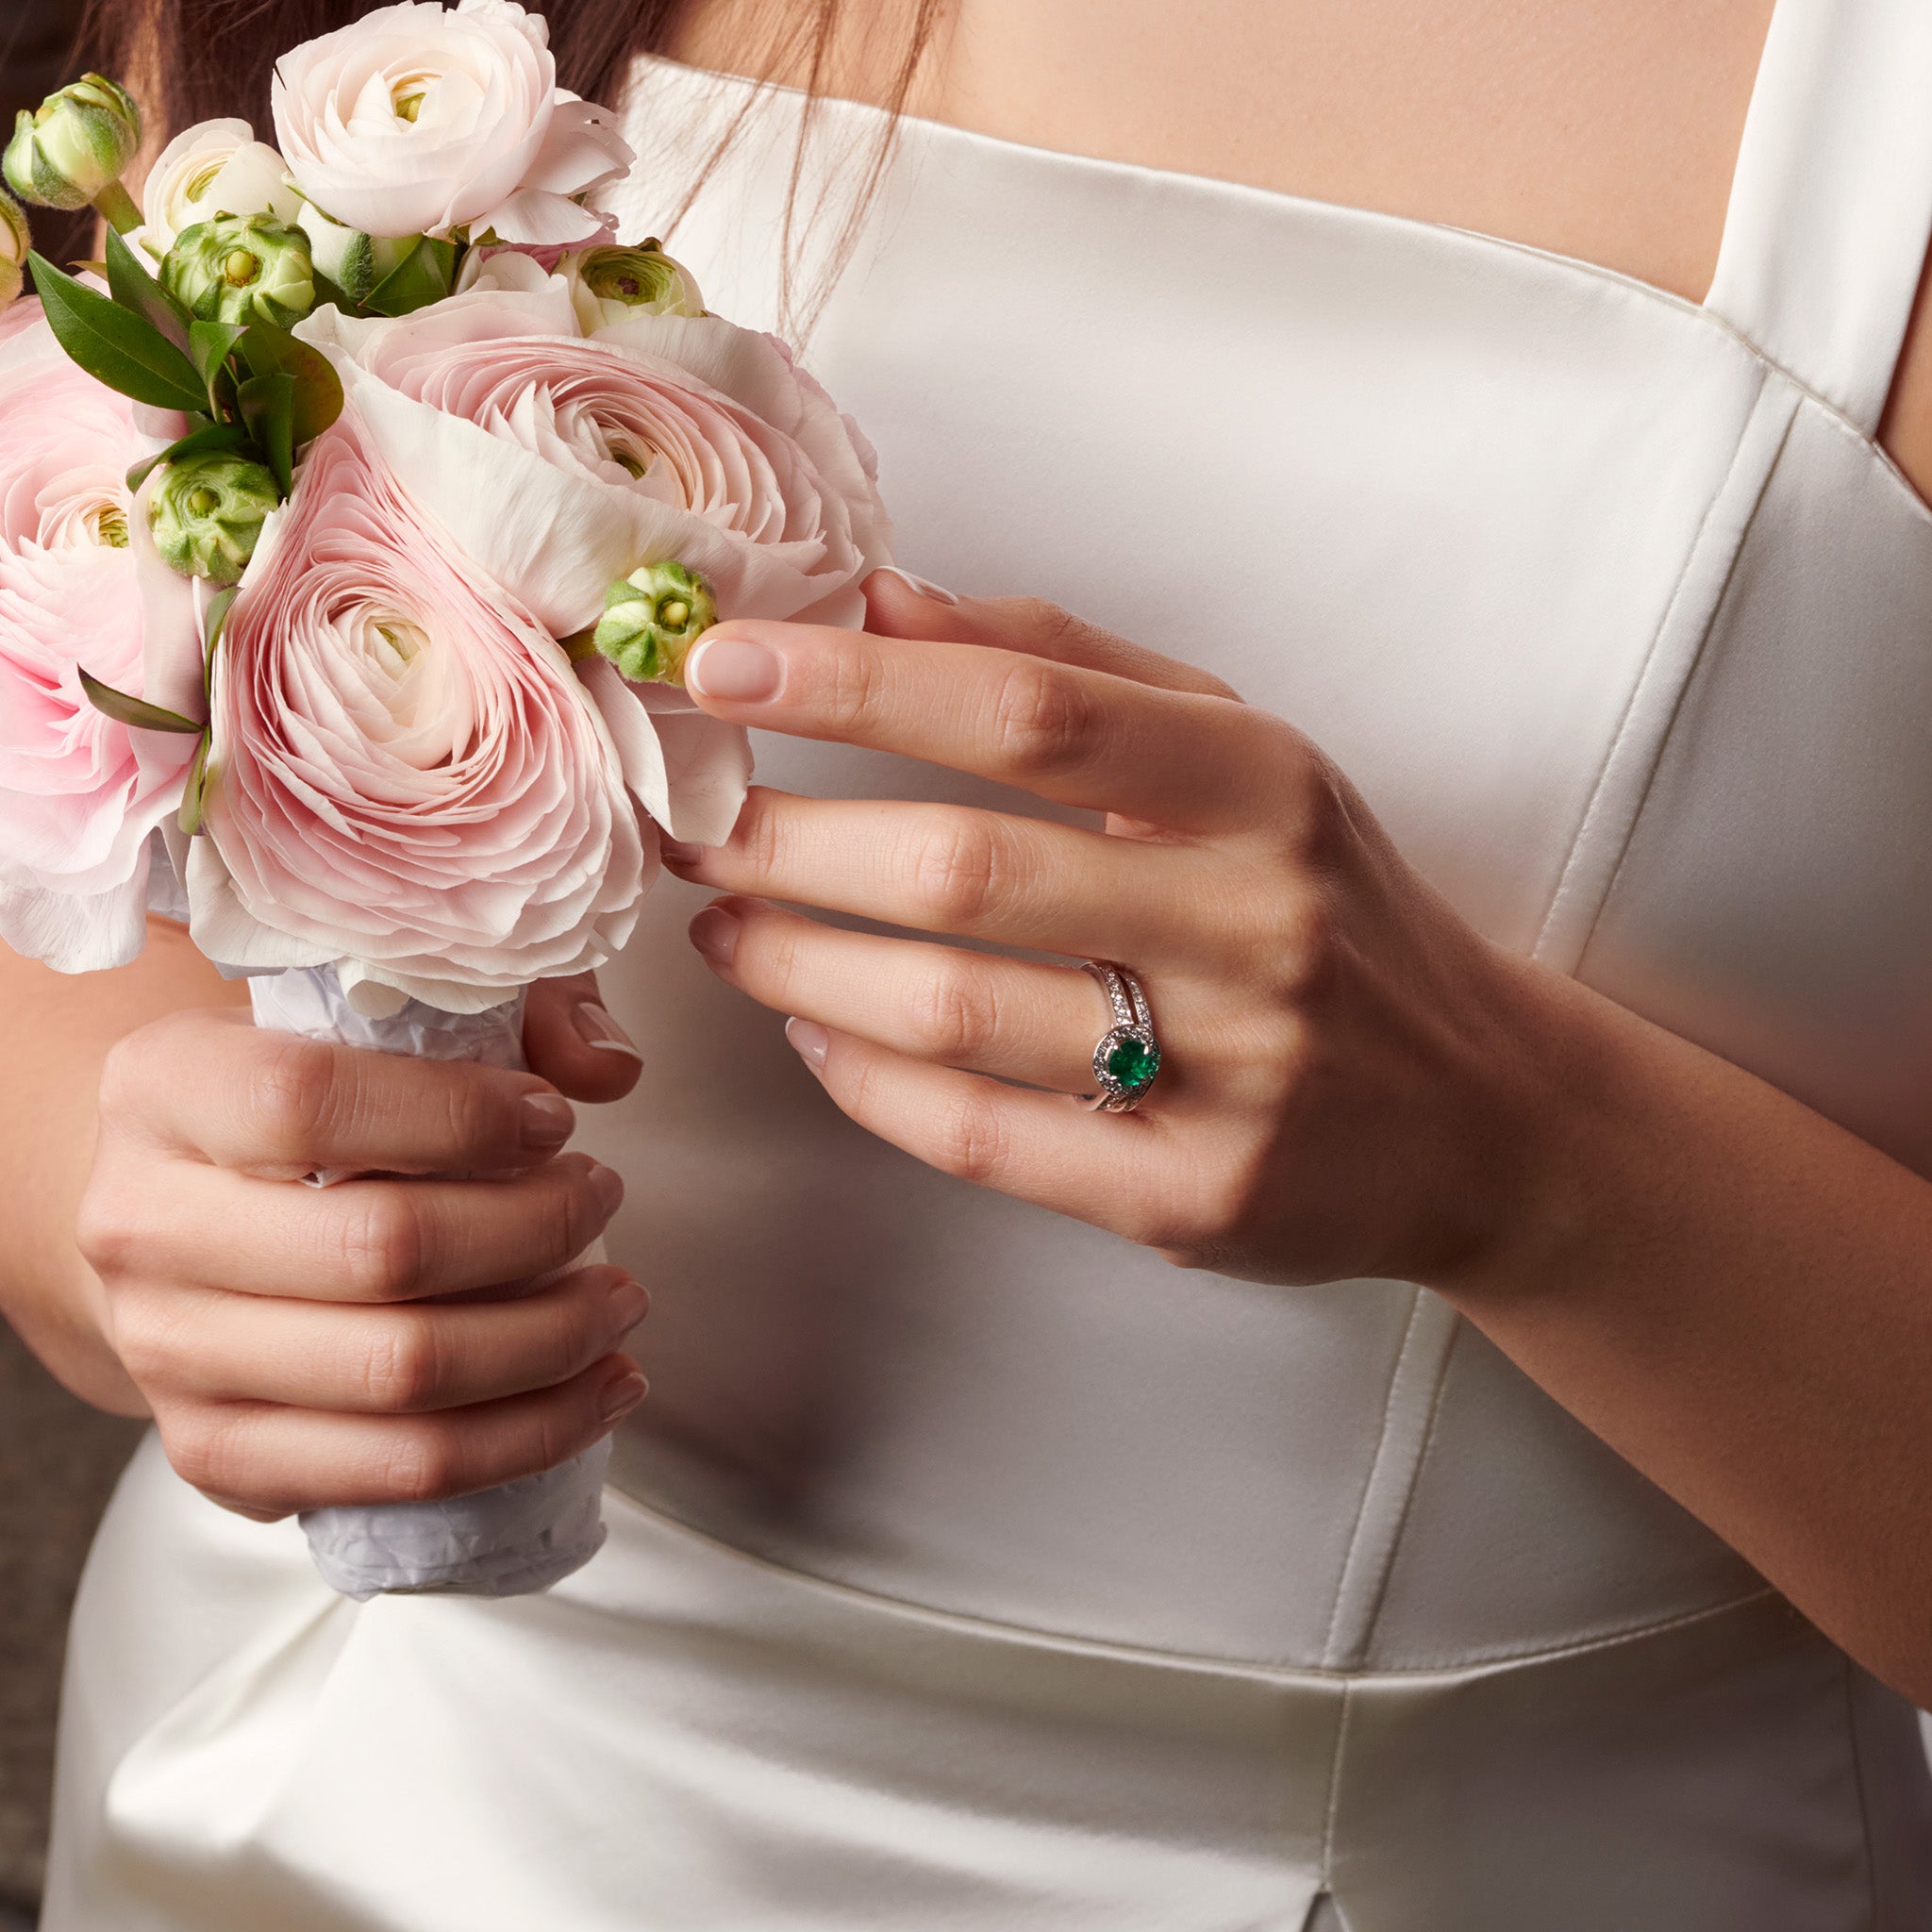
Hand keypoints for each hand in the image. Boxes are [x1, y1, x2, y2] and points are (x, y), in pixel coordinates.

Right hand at [75, 973, 649, 1519]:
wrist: (188, 1211)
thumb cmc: (318, 1097)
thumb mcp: (395, 1011)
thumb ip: (516, 1007)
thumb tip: (607, 1067)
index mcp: (163, 1086)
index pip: (307, 1103)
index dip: (459, 1116)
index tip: (556, 1121)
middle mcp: (140, 1226)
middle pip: (378, 1250)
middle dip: (536, 1229)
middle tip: (605, 1196)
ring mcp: (167, 1355)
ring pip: (400, 1375)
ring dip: (550, 1342)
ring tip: (620, 1299)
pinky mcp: (215, 1454)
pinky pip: (397, 1471)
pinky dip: (525, 1438)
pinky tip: (600, 1388)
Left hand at [669, 572, 1568, 1287]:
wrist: (1475, 1107)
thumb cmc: (1327, 903)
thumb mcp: (1241, 753)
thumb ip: (1068, 666)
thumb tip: (879, 600)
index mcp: (1263, 786)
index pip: (1030, 712)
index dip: (857, 686)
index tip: (725, 666)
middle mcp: (1254, 925)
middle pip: (963, 872)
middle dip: (786, 841)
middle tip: (690, 824)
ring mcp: (1229, 1075)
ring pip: (954, 1016)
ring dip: (800, 966)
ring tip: (726, 926)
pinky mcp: (1193, 1198)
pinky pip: (980, 1139)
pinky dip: (866, 1083)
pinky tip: (816, 1034)